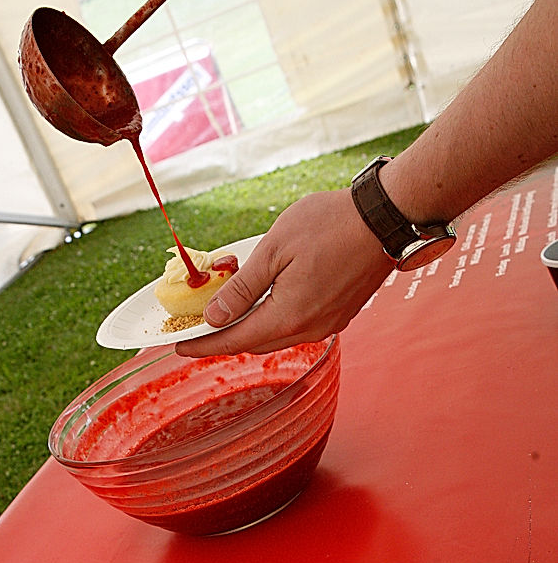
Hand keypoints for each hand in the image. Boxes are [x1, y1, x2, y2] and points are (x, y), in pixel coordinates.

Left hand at [176, 189, 392, 356]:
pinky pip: (297, 327)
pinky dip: (273, 320)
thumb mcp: (273, 250)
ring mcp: (327, 325)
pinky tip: (264, 302)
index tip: (178, 345)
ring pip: (276, 337)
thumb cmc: (330, 225)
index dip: (202, 344)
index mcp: (288, 317)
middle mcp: (308, 329)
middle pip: (254, 343)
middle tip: (197, 326)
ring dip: (250, 327)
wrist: (383, 218)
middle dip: (224, 336)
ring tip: (227, 311)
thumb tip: (214, 317)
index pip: (234, 340)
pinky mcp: (339, 315)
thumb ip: (241, 289)